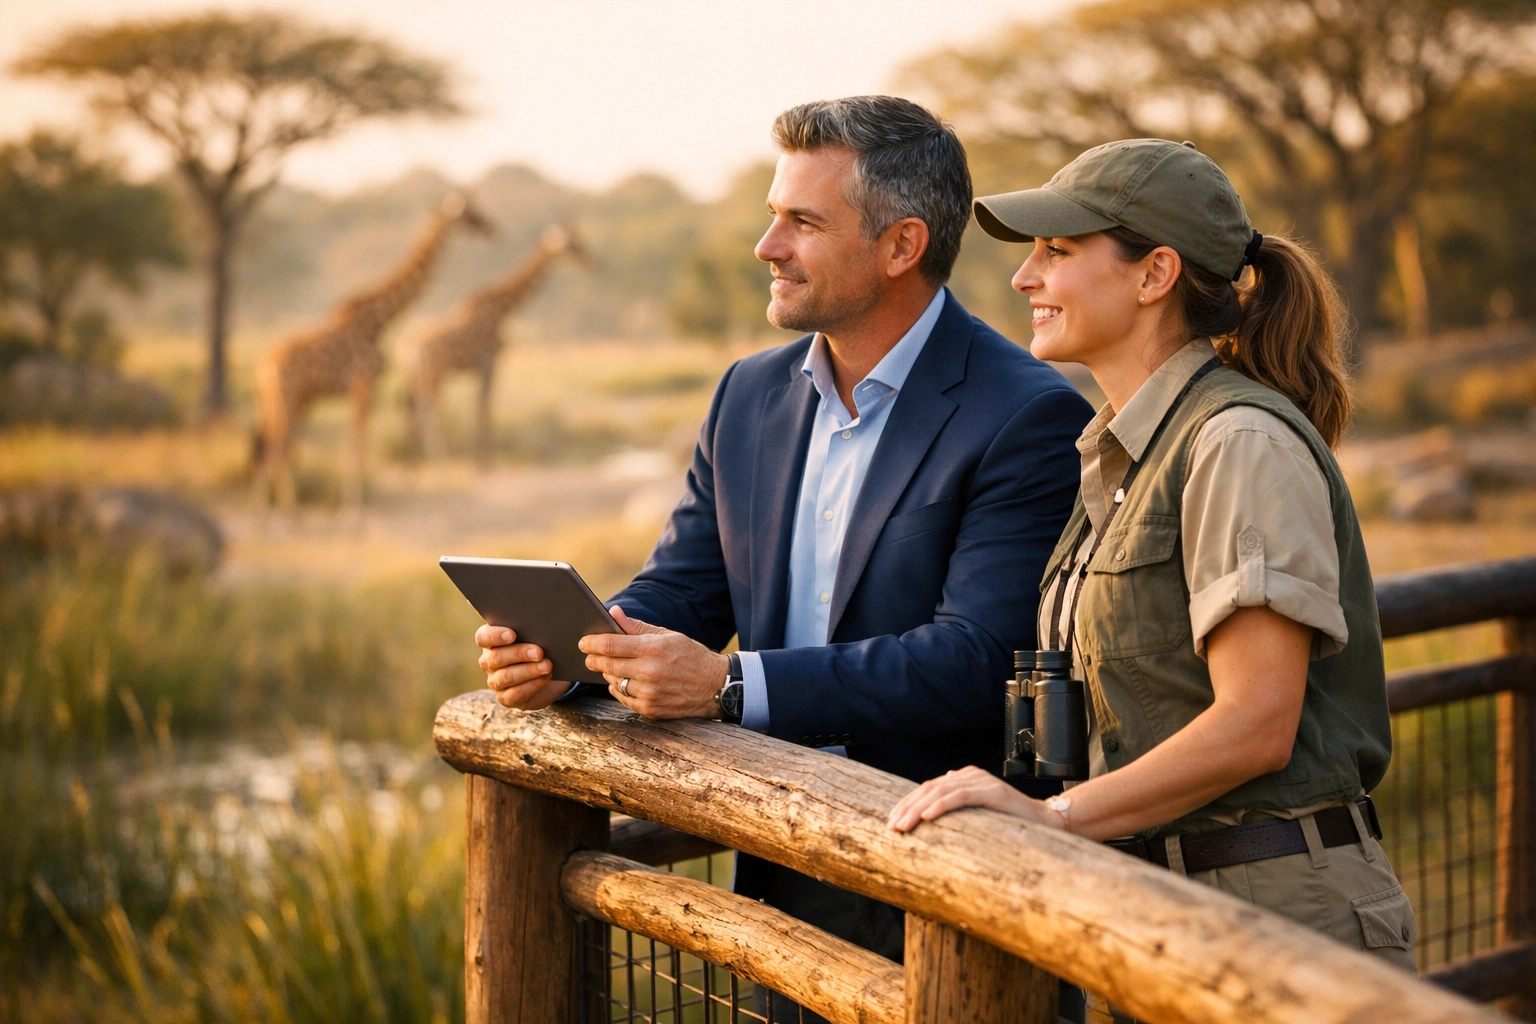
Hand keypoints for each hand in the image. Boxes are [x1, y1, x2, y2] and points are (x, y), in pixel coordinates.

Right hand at [475, 625, 572, 710]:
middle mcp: (489, 661)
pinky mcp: (506, 698)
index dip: (495, 636)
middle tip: (539, 652)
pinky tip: (544, 678)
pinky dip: (532, 685)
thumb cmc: (541, 646)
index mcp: (491, 641)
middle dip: (519, 653)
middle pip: (496, 657)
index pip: (483, 637)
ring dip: (528, 671)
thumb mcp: (537, 635)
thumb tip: (543, 622)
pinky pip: (515, 694)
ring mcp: (495, 681)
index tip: (512, 634)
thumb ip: (533, 628)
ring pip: (506, 676)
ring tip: (547, 666)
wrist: (550, 673)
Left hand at [578, 607, 729, 718]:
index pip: (610, 644)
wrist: (715, 686)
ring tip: (612, 667)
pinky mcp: (650, 709)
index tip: (583, 642)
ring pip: (612, 682)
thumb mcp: (667, 635)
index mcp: (652, 649)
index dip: (591, 643)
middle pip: (606, 665)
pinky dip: (618, 689)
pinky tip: (624, 681)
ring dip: (608, 674)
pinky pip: (622, 698)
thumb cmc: (690, 656)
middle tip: (589, 655)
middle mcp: (649, 672)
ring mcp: (648, 693)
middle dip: (593, 659)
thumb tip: (613, 612)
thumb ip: (637, 626)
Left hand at [886, 765, 1063, 832]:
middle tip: (891, 826)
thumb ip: (957, 808)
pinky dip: (941, 805)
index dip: (907, 803)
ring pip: (940, 791)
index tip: (890, 821)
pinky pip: (960, 796)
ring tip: (904, 825)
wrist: (1045, 823)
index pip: (927, 788)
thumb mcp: (976, 815)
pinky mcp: (992, 791)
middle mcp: (970, 775)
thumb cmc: (1010, 822)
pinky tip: (928, 817)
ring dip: (918, 809)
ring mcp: (981, 781)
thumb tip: (930, 810)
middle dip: (907, 807)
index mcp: (963, 779)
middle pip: (930, 788)